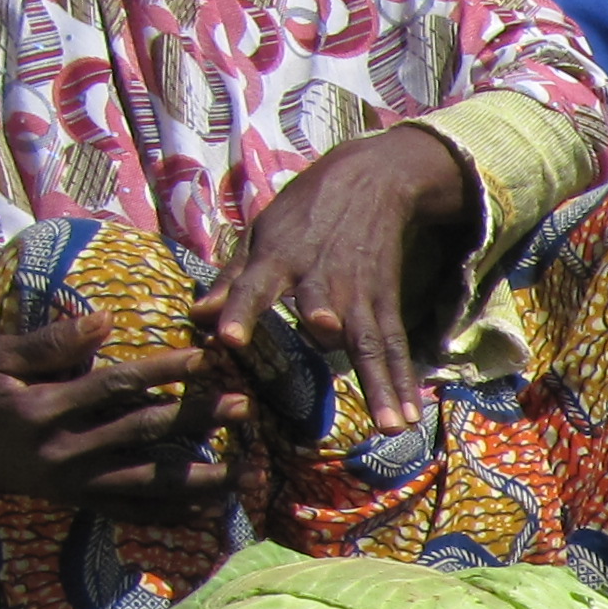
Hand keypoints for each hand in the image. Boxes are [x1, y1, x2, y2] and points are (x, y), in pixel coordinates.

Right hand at [0, 309, 225, 505]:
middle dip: (196, 420)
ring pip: (144, 485)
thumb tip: (103, 320)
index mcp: (41, 410)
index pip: (114, 387)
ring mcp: (70, 484)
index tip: (205, 358)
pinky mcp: (74, 501)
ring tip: (246, 471)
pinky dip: (169, 514)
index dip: (161, 371)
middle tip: (245, 406)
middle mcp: (60, 453)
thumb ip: (50, 342)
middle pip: (141, 434)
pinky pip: (129, 513)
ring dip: (198, 479)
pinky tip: (210, 507)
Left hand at [190, 123, 471, 436]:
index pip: (254, 286)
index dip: (241, 311)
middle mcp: (322, 278)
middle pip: (325, 311)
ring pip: (370, 343)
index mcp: (279, 258)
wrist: (370, 182)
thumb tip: (198, 316)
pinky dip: (402, 383)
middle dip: (327, 326)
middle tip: (326, 338)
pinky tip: (409, 418)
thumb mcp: (261, 234)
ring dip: (381, 384)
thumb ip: (232, 279)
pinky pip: (395, 349)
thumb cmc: (304, 213)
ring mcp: (360, 294)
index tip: (229, 340)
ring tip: (391, 426)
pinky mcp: (386, 302)